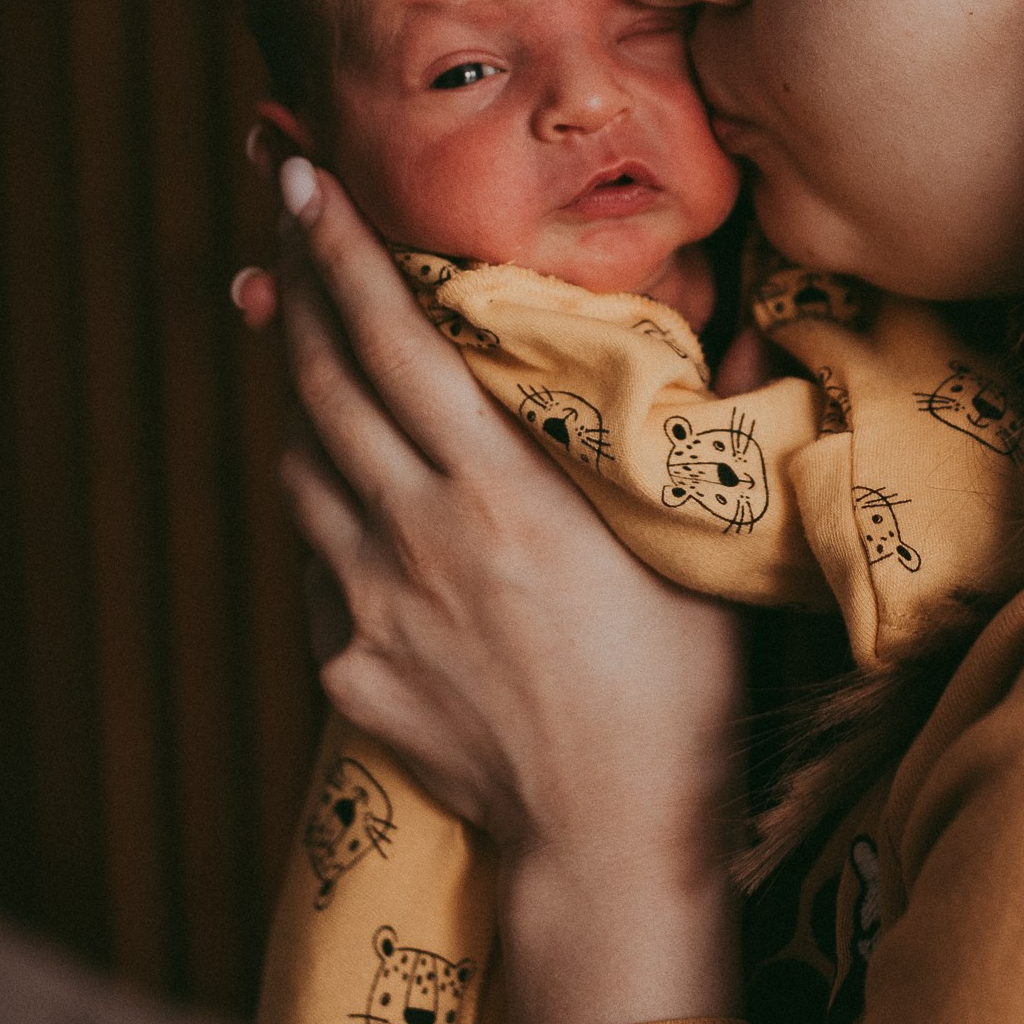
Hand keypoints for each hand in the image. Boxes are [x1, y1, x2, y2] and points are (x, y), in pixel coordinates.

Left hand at [234, 154, 745, 1023]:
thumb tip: (749, 324)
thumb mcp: (697, 554)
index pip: (395, 338)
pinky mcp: (346, 669)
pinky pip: (316, 564)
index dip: (339, 250)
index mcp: (498, 489)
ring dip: (294, 394)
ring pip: (301, 468)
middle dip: (290, 287)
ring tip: (291, 339)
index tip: (300, 178)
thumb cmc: (678, 699)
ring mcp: (367, 603)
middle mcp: (413, 532)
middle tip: (274, 215)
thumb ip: (700, 430)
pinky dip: (322, 510)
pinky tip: (340, 493)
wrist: (607, 846)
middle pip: (321, 382)